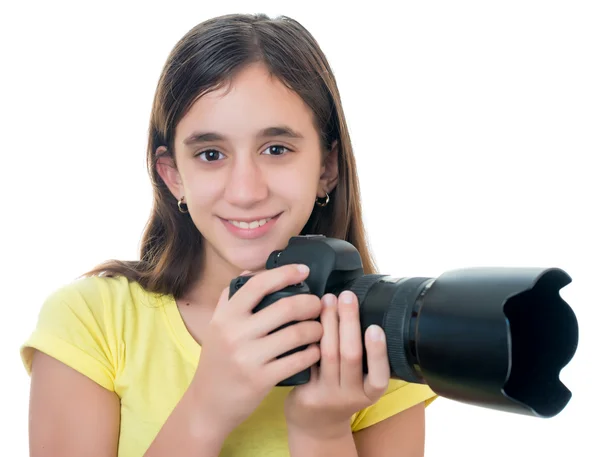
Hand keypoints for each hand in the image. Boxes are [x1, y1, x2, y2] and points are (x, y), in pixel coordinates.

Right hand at [189, 264, 323, 435]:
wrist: (208, 404)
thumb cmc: (217, 361)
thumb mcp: (216, 326)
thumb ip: (230, 299)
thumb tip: (250, 273)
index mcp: (226, 316)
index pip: (258, 284)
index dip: (285, 273)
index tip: (303, 270)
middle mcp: (235, 333)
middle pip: (286, 307)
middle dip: (310, 303)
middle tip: (318, 304)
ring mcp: (248, 357)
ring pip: (296, 334)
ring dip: (316, 328)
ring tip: (319, 328)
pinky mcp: (261, 380)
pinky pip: (297, 360)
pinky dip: (312, 353)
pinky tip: (315, 350)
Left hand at [284, 290, 389, 439]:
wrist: (315, 424)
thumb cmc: (341, 390)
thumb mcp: (360, 380)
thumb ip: (363, 354)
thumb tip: (356, 306)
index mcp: (370, 392)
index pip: (380, 375)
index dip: (378, 352)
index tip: (375, 327)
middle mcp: (351, 396)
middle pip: (351, 356)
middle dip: (349, 322)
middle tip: (347, 296)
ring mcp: (327, 395)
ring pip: (327, 354)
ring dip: (328, 323)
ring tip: (327, 300)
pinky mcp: (305, 392)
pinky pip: (307, 359)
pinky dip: (308, 336)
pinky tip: (305, 317)